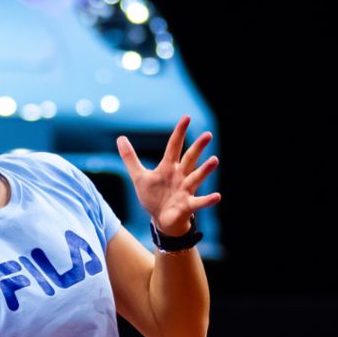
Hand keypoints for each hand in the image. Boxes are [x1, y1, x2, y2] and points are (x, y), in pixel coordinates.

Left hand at [116, 115, 221, 235]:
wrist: (160, 219)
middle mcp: (180, 175)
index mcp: (168, 167)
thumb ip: (130, 157)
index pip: (174, 146)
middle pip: (189, 158)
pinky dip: (208, 200)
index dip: (179, 132)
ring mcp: (186, 189)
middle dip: (198, 147)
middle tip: (207, 135)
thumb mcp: (139, 176)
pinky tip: (217, 196)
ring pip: (196, 177)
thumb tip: (120, 138)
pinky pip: (199, 202)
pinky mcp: (188, 205)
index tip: (186, 118)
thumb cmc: (153, 196)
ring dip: (205, 170)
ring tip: (215, 160)